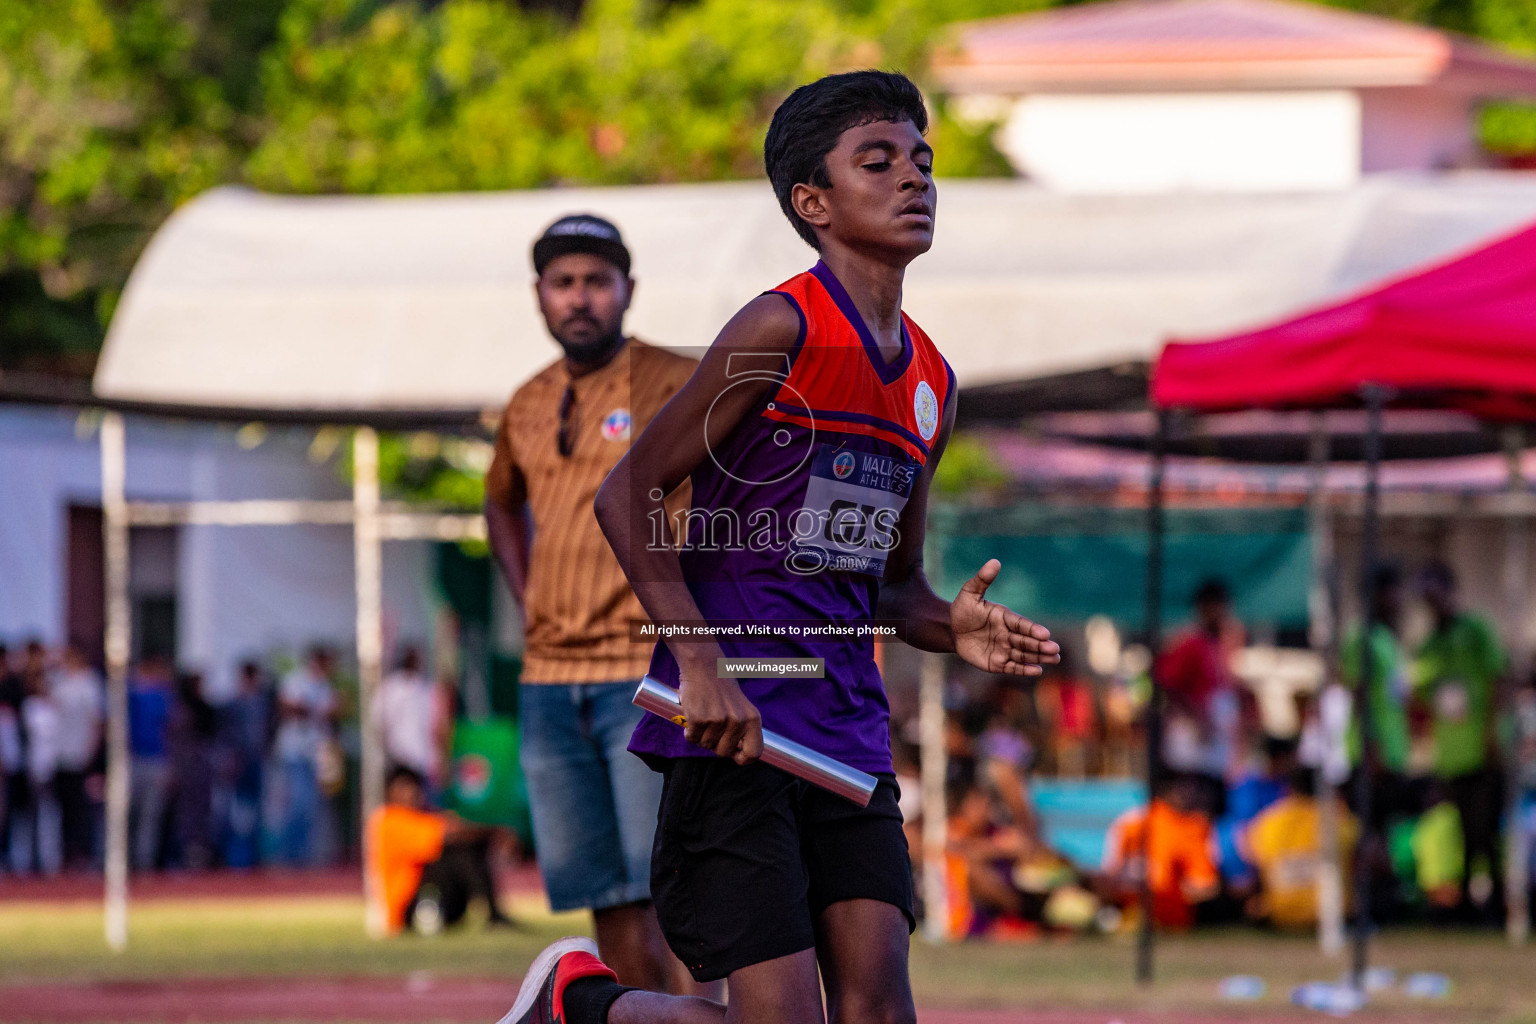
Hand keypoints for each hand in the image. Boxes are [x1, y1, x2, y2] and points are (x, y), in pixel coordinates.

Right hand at [679, 670, 763, 764]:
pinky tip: (693, 716)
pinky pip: (692, 738)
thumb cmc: (721, 688)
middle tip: (712, 726)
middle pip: (724, 753)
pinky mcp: (699, 719)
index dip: (743, 758)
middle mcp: (738, 721)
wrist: (704, 666)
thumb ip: (743, 730)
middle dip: (715, 744)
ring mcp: (718, 720)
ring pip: (706, 745)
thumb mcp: (741, 708)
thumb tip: (738, 755)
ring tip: (703, 717)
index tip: (734, 755)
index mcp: (753, 719)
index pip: (754, 752)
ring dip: (701, 735)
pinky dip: (689, 731)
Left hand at [952, 559, 1059, 675]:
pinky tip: (1037, 670)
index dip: (1032, 629)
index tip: (1045, 633)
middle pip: (1027, 641)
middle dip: (1041, 646)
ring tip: (1055, 659)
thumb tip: (995, 561)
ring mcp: (1004, 649)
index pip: (1021, 624)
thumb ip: (982, 580)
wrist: (952, 630)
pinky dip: (1025, 669)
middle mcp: (1008, 634)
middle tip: (1055, 649)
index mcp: (1005, 617)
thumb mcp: (969, 593)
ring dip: (1039, 657)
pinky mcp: (998, 663)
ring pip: (1024, 654)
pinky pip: (1013, 667)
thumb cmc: (963, 610)